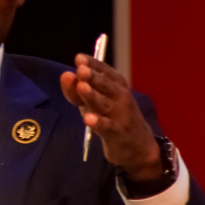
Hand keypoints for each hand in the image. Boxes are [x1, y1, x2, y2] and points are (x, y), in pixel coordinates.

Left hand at [59, 54, 160, 180]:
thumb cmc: (112, 118)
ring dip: (93, 95)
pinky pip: (108, 127)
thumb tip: (65, 75)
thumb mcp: (93, 103)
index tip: (79, 58)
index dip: (92, 64)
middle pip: (105, 86)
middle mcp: (120, 97)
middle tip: (81, 69)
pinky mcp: (118, 134)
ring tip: (82, 87)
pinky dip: (98, 123)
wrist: (139, 146)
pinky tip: (88, 119)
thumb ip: (76, 90)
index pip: (104, 71)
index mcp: (116, 85)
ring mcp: (120, 115)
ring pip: (104, 104)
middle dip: (93, 77)